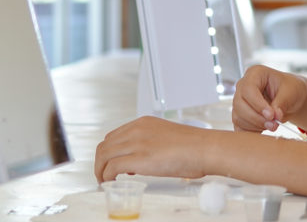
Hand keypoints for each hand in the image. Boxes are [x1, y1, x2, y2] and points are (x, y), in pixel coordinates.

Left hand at [94, 116, 214, 181]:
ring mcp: (137, 143)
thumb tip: (143, 160)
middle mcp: (137, 130)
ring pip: (104, 156)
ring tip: (105, 181)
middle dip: (100, 162)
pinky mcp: (139, 159)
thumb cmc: (195, 146)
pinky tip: (111, 183)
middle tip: (104, 174)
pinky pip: (111, 168)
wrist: (205, 148)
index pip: (114, 135)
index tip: (112, 162)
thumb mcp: (168, 137)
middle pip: (105, 145)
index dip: (110, 151)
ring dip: (100, 170)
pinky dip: (106, 177)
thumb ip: (152, 144)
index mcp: (144, 122)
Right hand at [232, 65, 306, 132]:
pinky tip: (264, 129)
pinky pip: (239, 126)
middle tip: (274, 124)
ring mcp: (240, 101)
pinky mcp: (240, 115)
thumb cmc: (290, 89)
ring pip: (238, 117)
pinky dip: (251, 131)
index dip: (258, 104)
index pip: (248, 89)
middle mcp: (243, 85)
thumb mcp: (291, 92)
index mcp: (255, 74)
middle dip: (257, 118)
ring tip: (273, 125)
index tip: (271, 115)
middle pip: (239, 104)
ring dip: (255, 125)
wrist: (290, 98)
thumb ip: (282, 103)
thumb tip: (275, 117)